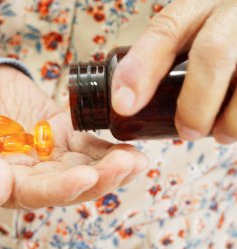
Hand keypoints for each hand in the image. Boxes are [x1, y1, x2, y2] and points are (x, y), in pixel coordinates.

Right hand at [0, 65, 147, 208]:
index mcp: (2, 182)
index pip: (34, 194)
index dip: (60, 189)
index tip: (85, 177)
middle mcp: (30, 173)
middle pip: (68, 185)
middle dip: (99, 179)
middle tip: (124, 165)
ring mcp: (48, 152)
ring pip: (83, 166)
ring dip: (110, 166)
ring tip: (134, 159)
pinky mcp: (61, 130)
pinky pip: (87, 141)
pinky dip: (107, 146)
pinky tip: (126, 145)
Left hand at [111, 0, 236, 143]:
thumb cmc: (218, 30)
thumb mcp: (190, 29)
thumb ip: (162, 55)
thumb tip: (125, 100)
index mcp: (196, 7)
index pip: (163, 33)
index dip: (140, 70)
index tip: (123, 105)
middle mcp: (230, 13)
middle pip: (212, 54)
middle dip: (196, 104)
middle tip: (188, 133)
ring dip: (233, 118)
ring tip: (222, 135)